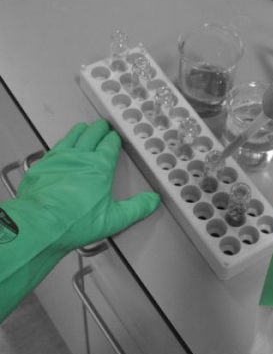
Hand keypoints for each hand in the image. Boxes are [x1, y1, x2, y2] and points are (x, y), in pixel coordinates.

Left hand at [0, 120, 159, 320]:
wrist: (39, 226)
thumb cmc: (73, 223)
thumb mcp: (115, 219)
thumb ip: (137, 208)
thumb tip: (151, 201)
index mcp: (99, 166)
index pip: (110, 144)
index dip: (115, 138)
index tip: (116, 137)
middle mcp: (79, 157)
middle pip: (91, 134)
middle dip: (100, 129)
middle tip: (103, 126)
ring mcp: (58, 159)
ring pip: (72, 136)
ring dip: (81, 131)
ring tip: (84, 129)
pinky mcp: (41, 166)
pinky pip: (54, 147)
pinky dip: (62, 143)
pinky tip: (61, 146)